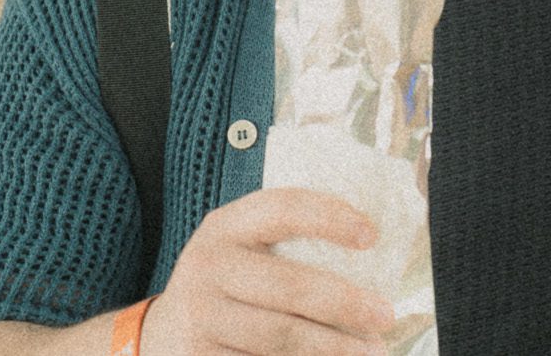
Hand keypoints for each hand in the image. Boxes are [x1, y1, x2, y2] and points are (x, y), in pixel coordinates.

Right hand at [140, 187, 396, 355]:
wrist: (165, 333)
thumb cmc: (231, 283)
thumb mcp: (245, 249)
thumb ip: (291, 243)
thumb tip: (373, 252)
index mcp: (227, 226)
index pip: (283, 209)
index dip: (330, 218)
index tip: (372, 236)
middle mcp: (208, 266)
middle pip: (288, 286)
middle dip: (344, 304)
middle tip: (385, 316)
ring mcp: (200, 317)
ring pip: (278, 336)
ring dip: (331, 348)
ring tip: (371, 351)